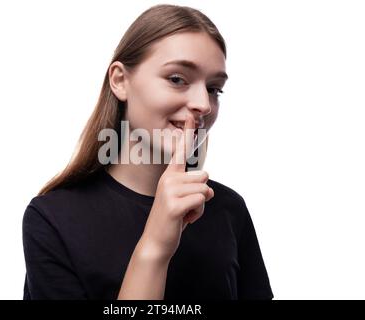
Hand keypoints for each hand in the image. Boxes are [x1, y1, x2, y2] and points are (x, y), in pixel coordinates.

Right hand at [140, 115, 214, 260]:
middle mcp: (167, 179)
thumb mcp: (180, 199)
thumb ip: (191, 187)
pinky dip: (197, 213)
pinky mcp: (174, 204)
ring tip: (185, 212)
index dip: (188, 134)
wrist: (156, 241)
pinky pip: (200, 200)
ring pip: (204, 189)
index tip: (193, 117)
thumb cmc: (171, 219)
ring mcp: (169, 191)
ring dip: (200, 205)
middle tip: (186, 206)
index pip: (180, 152)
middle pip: (203, 176)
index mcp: (169, 176)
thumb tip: (207, 184)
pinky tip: (184, 220)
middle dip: (201, 194)